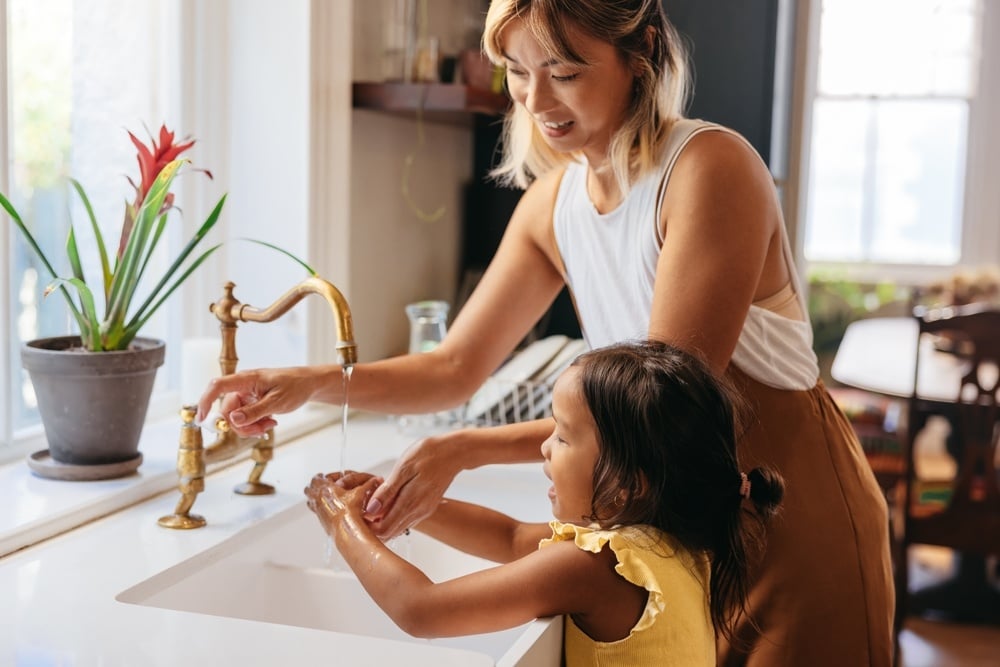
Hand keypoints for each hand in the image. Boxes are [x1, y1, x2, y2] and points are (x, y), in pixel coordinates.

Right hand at [195, 367, 319, 436]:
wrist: (308, 384)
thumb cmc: (295, 387)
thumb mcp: (277, 402)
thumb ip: (255, 412)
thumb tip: (233, 420)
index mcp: (246, 379)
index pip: (217, 386)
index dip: (205, 401)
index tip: (201, 419)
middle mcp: (242, 386)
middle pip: (227, 412)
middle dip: (242, 426)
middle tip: (262, 430)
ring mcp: (245, 395)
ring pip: (236, 418)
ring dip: (250, 427)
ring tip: (270, 425)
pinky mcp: (250, 403)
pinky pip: (244, 418)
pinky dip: (255, 425)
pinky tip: (270, 422)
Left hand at [304, 471, 381, 536]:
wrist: (347, 530)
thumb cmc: (351, 511)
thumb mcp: (361, 493)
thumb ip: (368, 484)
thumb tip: (377, 479)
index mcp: (324, 489)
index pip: (317, 478)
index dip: (324, 476)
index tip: (330, 477)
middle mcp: (318, 499)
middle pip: (309, 489)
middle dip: (316, 486)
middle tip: (324, 485)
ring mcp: (318, 511)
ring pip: (310, 500)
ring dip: (316, 497)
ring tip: (327, 497)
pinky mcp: (321, 520)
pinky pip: (316, 510)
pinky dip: (321, 507)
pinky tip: (331, 508)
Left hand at [364, 436, 460, 539]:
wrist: (455, 452)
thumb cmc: (430, 454)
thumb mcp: (404, 467)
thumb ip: (388, 491)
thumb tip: (371, 510)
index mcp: (411, 503)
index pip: (383, 529)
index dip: (367, 526)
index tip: (358, 511)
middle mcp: (418, 512)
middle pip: (389, 532)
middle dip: (373, 525)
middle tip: (362, 506)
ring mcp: (424, 511)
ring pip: (398, 527)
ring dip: (383, 519)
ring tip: (374, 500)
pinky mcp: (427, 507)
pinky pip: (406, 518)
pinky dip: (394, 514)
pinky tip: (389, 499)